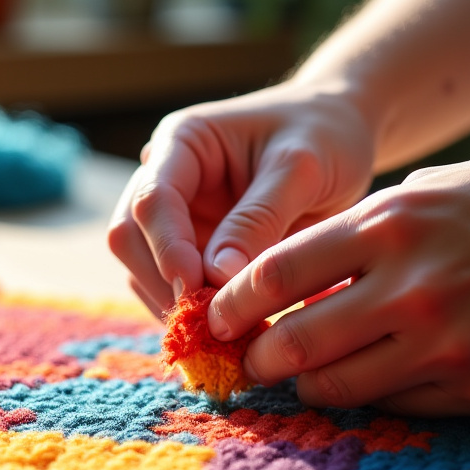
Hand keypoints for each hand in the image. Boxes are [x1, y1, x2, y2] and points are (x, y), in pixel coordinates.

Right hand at [107, 81, 376, 316]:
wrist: (340, 137)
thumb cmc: (322, 136)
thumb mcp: (300, 169)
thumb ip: (258, 219)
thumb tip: (216, 277)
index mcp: (181, 142)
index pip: (153, 199)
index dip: (167, 248)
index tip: (196, 288)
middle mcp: (165, 178)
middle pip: (130, 239)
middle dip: (162, 282)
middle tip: (210, 322)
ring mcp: (174, 218)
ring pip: (142, 271)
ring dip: (174, 305)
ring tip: (226, 333)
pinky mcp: (191, 251)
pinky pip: (172, 290)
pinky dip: (193, 314)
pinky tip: (231, 332)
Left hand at [207, 150, 469, 415]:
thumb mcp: (412, 196)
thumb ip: (346, 242)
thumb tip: (274, 294)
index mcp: (387, 228)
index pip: (274, 277)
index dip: (232, 305)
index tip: (217, 318)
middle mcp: (412, 289)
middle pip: (296, 345)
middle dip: (259, 360)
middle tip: (253, 361)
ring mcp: (448, 345)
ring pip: (340, 389)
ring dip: (307, 387)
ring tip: (300, 377)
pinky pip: (398, 406)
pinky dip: (371, 397)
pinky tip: (367, 380)